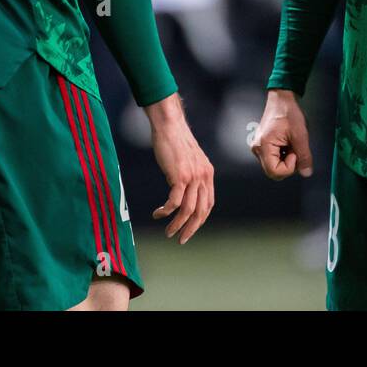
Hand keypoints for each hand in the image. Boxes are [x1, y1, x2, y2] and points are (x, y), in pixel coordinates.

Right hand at [144, 94, 213, 243]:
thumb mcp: (189, 160)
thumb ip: (190, 175)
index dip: (200, 219)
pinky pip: (174, 202)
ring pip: (188, 210)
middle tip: (181, 239)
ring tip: (168, 232)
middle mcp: (203, 177)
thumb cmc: (175, 142)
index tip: (190, 229)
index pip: (208, 204)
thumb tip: (182, 192)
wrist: (170, 126)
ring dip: (177, 224)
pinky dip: (166, 211)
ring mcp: (193, 177)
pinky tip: (158, 213)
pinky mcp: (180, 176)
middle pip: (200, 211)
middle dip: (191, 228)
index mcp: (208, 174)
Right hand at [250, 89, 313, 179]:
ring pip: (274, 165)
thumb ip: (304, 156)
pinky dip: (283, 154)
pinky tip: (287, 143)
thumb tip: (306, 173)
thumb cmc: (288, 112)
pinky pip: (273, 158)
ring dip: (286, 159)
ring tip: (290, 143)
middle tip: (294, 148)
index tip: (295, 153)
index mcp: (263, 146)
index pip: (275, 172)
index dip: (289, 167)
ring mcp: (259, 147)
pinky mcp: (263, 145)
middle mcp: (257, 149)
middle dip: (288, 164)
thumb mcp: (300, 135)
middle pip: (274, 171)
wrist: (281, 99)